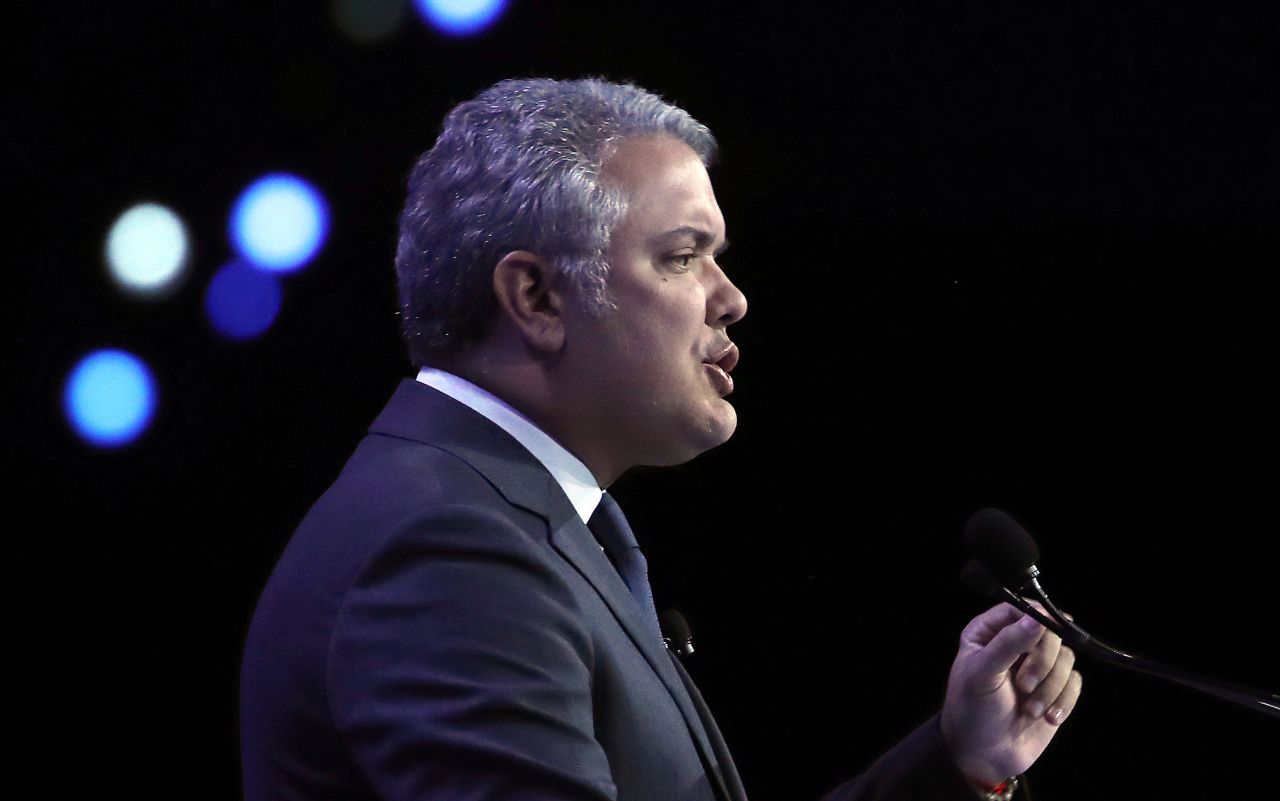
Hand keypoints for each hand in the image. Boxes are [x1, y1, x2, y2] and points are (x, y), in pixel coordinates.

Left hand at [939, 603, 1082, 788]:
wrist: (982, 755)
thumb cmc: (972, 710)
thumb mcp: (982, 673)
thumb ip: (1008, 643)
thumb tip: (1037, 618)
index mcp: (988, 632)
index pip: (1019, 609)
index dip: (1035, 617)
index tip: (1046, 632)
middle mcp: (1015, 644)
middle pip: (1049, 632)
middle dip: (1042, 661)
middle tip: (1024, 685)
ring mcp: (1037, 667)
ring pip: (1066, 658)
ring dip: (1051, 687)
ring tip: (1030, 709)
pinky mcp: (1054, 690)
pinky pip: (1074, 682)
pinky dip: (1064, 700)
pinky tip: (1047, 717)